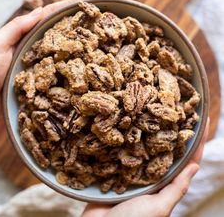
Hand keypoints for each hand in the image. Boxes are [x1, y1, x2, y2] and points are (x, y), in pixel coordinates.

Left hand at [0, 0, 92, 119]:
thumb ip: (18, 27)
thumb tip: (41, 10)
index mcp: (28, 38)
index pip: (51, 18)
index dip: (69, 8)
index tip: (89, 1)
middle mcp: (39, 52)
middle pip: (63, 37)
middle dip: (81, 29)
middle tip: (102, 23)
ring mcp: (43, 69)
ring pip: (66, 58)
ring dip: (82, 51)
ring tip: (101, 44)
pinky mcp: (44, 86)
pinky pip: (62, 78)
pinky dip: (74, 74)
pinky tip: (87, 72)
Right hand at [82, 119, 209, 216]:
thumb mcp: (159, 207)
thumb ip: (176, 188)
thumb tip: (195, 166)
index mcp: (163, 183)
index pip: (184, 161)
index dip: (193, 144)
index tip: (201, 124)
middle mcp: (149, 173)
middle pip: (163, 149)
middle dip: (170, 131)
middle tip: (174, 110)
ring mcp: (132, 170)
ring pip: (143, 147)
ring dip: (148, 131)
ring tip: (153, 111)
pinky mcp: (116, 168)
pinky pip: (123, 151)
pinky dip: (126, 138)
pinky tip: (127, 124)